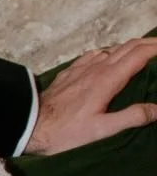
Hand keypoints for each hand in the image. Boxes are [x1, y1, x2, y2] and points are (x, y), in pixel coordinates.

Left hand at [26, 38, 156, 154]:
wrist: (31, 125)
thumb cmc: (65, 132)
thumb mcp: (101, 129)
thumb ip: (131, 117)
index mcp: (107, 79)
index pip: (138, 55)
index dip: (155, 48)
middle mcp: (96, 67)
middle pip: (128, 46)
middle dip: (148, 43)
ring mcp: (82, 67)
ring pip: (112, 48)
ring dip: (131, 47)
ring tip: (143, 52)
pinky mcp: (71, 71)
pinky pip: (95, 54)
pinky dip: (110, 52)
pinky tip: (110, 57)